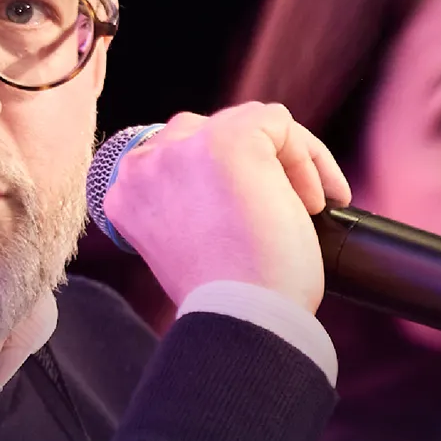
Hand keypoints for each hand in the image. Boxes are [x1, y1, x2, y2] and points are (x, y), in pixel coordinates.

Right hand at [100, 104, 350, 311]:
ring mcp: (184, 147)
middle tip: (283, 210)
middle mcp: (143, 163)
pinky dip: (309, 157)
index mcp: (125, 192)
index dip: (219, 179)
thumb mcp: (184, 245)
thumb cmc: (224, 297)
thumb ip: (186, 205)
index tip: (247, 214)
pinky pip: (280, 123)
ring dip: (285, 162)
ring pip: (247, 125)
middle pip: (207, 133)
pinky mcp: (231, 139)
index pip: (175, 158)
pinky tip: (314, 203)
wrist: (243, 317)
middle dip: (253, 166)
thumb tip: (229, 186)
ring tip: (305, 208)